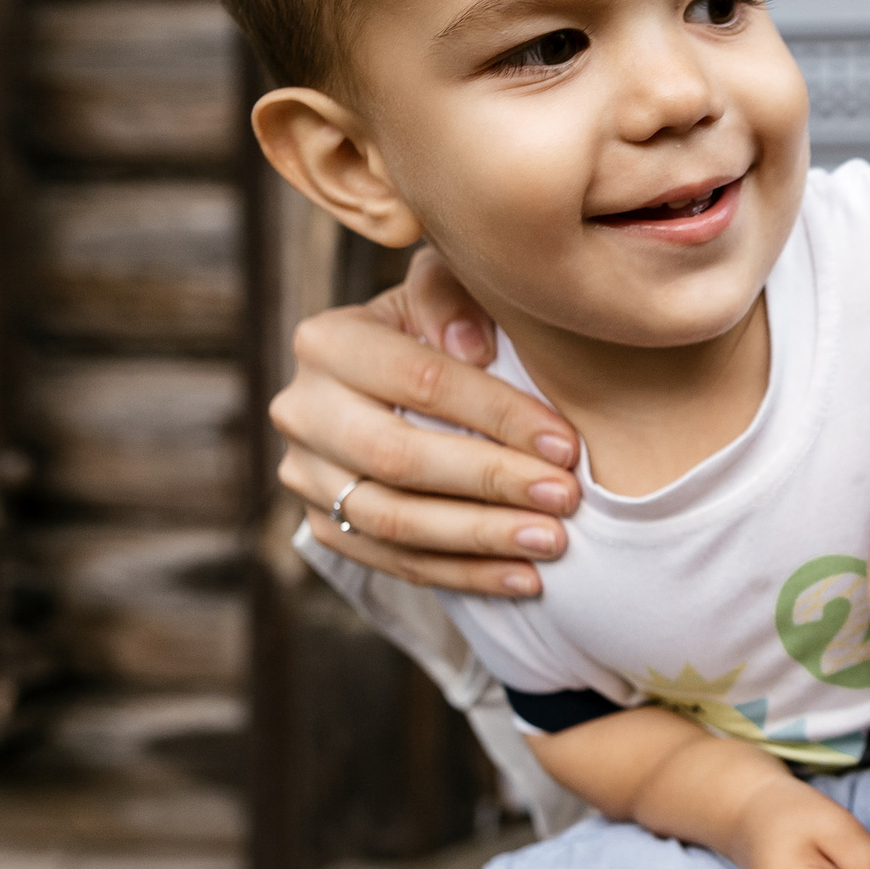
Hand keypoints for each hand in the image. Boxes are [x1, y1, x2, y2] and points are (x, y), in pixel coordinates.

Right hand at [271, 247, 583, 595]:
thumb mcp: (446, 290)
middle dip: (492, 481)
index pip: (420, 381)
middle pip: (399, 458)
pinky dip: (464, 575)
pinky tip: (523, 578)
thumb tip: (471, 346)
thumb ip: (453, 294)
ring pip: (394, 520)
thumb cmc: (442, 327)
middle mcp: (303, 410)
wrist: (394, 380)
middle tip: (565, 498)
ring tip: (552, 541)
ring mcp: (306, 475)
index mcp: (329, 342)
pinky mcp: (324, 526)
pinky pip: (395, 562)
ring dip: (482, 537)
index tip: (567, 445)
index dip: (499, 415)